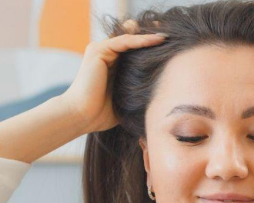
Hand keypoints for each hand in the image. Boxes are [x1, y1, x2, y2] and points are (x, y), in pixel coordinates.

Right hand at [59, 19, 165, 133]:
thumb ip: (137, 93)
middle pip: (132, 38)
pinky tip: (157, 39)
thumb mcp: (125, 100)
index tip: (169, 46)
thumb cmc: (100, 114)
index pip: (132, 49)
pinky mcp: (99, 50)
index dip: (149, 45)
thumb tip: (160, 99)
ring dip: (148, 35)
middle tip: (171, 35)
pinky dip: (141, 39)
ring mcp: (100, 50)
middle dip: (150, 35)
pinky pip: (125, 41)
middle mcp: (105, 54)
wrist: (82, 116)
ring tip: (168, 35)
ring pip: (129, 37)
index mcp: (111, 64)